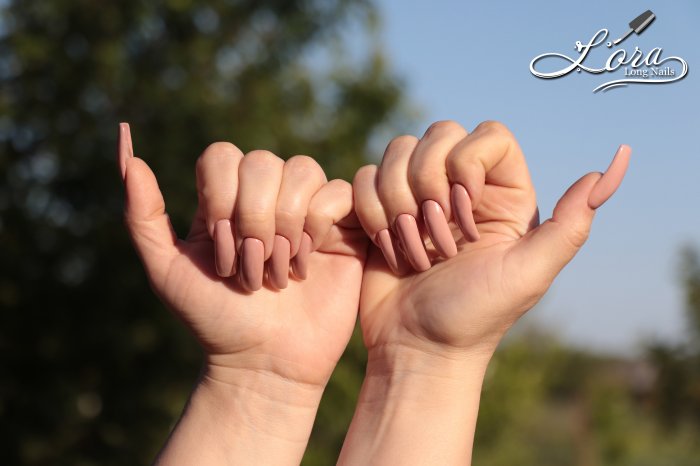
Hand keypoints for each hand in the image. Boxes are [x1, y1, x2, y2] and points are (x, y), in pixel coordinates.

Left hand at [118, 123, 367, 464]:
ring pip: (302, 170)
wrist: (265, 363)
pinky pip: (337, 192)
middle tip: (250, 271)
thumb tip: (126, 148)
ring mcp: (305, 209)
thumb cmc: (215, 321)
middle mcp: (266, 197)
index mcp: (224, 200)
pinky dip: (317, 228)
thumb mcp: (167, 271)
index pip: (222, 156)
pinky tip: (306, 265)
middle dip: (254, 221)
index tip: (220, 253)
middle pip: (262, 162)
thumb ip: (142, 214)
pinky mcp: (342, 225)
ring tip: (279, 273)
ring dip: (286, 227)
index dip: (221, 198)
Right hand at [339, 120, 629, 464]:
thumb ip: (571, 223)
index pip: (487, 134)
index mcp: (502, 193)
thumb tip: (615, 162)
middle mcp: (459, 186)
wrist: (418, 347)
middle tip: (439, 242)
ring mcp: (416, 195)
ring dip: (398, 206)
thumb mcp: (529, 273)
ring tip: (414, 252)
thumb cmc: (476, 316)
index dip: (469, 166)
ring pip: (396, 151)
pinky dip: (372, 216)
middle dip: (427, 188)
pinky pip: (365, 178)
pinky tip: (390, 252)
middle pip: (437, 133)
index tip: (466, 215)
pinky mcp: (379, 208)